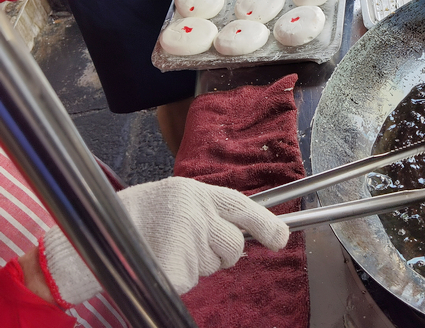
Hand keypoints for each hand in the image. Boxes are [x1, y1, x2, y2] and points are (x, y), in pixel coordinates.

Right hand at [41, 177, 289, 305]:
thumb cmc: (139, 214)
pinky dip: (178, 277)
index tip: (281, 238)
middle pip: (234, 247)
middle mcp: (196, 215)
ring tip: (167, 247)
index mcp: (198, 193)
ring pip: (214, 266)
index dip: (267, 225)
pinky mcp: (174, 271)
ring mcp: (185, 243)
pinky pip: (191, 281)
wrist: (93, 231)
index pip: (244, 208)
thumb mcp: (179, 199)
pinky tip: (158, 261)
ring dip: (198, 263)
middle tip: (193, 244)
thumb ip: (212, 212)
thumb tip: (251, 236)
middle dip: (223, 253)